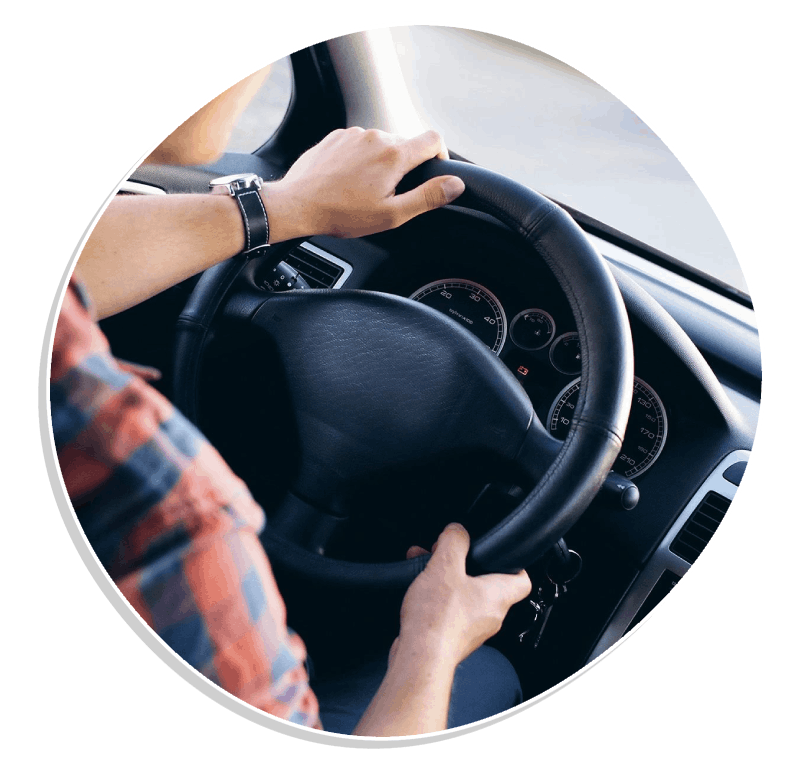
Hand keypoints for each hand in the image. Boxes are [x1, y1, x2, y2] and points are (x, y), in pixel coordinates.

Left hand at [263, 127, 464, 241]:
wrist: (298, 204)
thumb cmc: (342, 213)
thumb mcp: (392, 214)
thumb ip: (427, 197)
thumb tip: (455, 185)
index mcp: (394, 155)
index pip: (433, 140)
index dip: (440, 156)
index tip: (433, 172)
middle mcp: (376, 136)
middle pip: (405, 144)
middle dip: (404, 167)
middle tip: (389, 194)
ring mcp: (354, 134)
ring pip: (381, 144)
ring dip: (380, 163)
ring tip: (364, 190)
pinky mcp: (336, 136)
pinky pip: (358, 144)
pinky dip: (360, 159)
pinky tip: (348, 181)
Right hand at [396, 523, 530, 669]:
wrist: (420, 658)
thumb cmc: (438, 620)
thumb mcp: (445, 566)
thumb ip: (454, 542)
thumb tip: (457, 530)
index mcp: (498, 596)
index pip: (522, 579)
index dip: (514, 563)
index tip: (501, 553)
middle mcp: (490, 615)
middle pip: (487, 584)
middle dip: (465, 566)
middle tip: (448, 555)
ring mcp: (472, 630)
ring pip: (465, 596)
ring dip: (446, 580)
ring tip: (425, 568)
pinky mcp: (453, 638)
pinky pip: (450, 612)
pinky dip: (436, 598)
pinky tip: (418, 591)